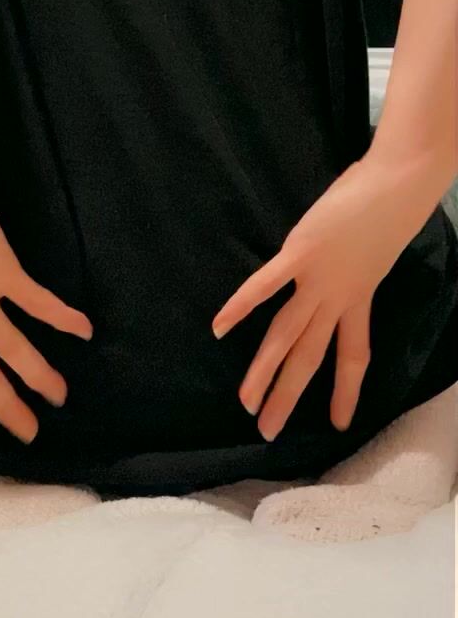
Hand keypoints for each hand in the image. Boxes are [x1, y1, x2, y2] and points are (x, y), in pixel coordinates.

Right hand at [211, 151, 440, 441]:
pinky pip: (265, 286)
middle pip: (310, 356)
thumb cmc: (393, 203)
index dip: (346, 391)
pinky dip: (240, 307)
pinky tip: (218, 329)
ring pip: (286, 336)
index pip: (354, 356)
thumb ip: (359, 257)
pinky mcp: (300, 253)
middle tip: (267, 432)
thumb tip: (343, 252)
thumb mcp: (380, 244)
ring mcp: (317, 279)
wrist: (398, 186)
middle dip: (288, 396)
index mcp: (360, 296)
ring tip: (245, 402)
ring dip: (263, 371)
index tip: (339, 424)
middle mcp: (338, 298)